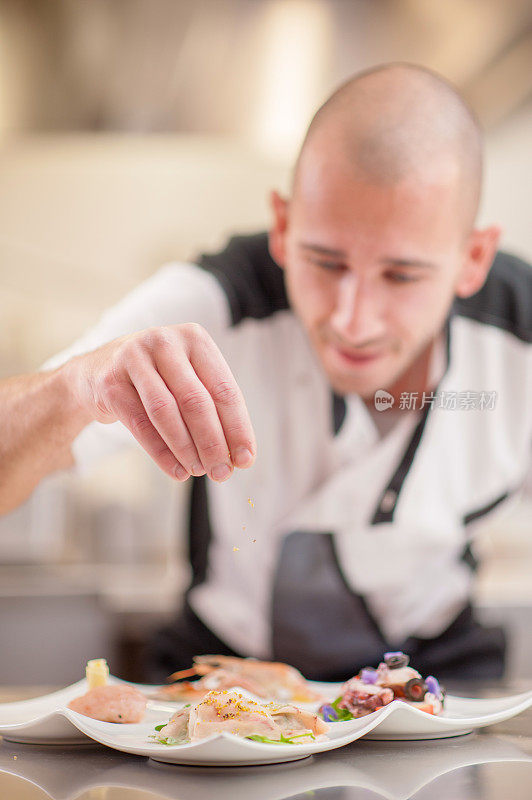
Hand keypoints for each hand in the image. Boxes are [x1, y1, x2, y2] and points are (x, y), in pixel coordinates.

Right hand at [68, 324, 255, 481]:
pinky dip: (161, 452)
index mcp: (194, 338)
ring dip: (186, 448)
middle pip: (196, 400)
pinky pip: (140, 424)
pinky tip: (176, 470)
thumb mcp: (188, 380)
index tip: (245, 459)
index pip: (224, 389)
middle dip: (213, 443)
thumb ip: (213, 410)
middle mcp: (164, 342)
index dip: (237, 428)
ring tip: (199, 472)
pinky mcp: (110, 381)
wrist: (98, 371)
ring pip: (166, 412)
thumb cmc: (158, 379)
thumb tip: (239, 455)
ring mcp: (133, 358)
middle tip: (222, 472)